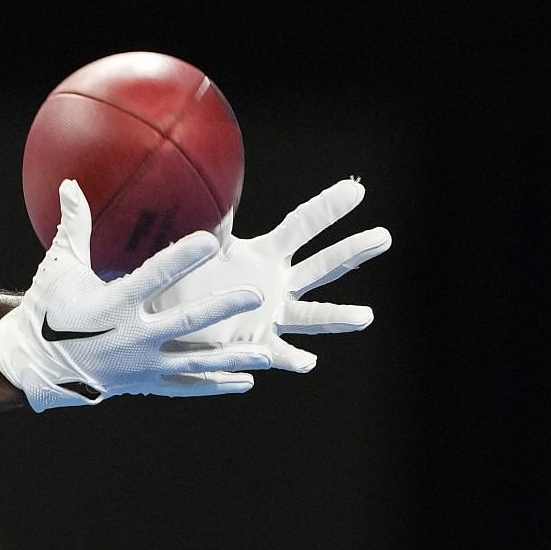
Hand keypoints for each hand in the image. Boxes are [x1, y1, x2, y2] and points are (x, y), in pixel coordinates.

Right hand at [0, 180, 274, 410]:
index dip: (183, 258)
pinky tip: (245, 381)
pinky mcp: (143, 384)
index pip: (154, 277)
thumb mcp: (59, 269)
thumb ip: (75, 227)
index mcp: (112, 305)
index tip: (212, 240)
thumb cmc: (47, 311)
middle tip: (256, 295)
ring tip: (266, 351)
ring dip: (231, 357)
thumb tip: (71, 184)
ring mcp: (140, 365)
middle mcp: (131, 337)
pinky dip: (215, 385)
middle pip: (185, 322)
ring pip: (194, 361)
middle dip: (222, 308)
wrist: (34, 366)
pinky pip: (185, 386)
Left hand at [154, 178, 388, 372]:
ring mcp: (273, 316)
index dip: (327, 209)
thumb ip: (211, 226)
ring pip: (314, 315)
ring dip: (339, 316)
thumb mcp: (199, 249)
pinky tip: (307, 361)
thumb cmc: (183, 278)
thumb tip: (214, 188)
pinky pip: (280, 355)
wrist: (167, 318)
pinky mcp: (258, 345)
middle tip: (383, 236)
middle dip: (352, 252)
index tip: (356, 189)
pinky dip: (294, 359)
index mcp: (265, 254)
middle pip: (322, 266)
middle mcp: (278, 284)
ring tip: (365, 317)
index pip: (302, 227)